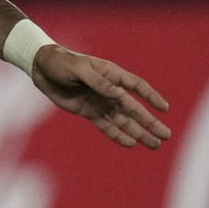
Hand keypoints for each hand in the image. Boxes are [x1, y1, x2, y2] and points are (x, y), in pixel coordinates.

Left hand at [30, 45, 171, 149]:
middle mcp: (109, 90)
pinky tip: (131, 144)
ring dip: (139, 132)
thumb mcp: (79, 69)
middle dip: (150, 122)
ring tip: (155, 145)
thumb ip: (98, 82)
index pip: (137, 86)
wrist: (42, 68)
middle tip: (166, 136)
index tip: (165, 109)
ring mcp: (100, 102)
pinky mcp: (89, 112)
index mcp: (111, 74)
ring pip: (124, 121)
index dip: (151, 97)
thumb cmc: (62, 62)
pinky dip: (118, 135)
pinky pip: (106, 126)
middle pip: (134, 108)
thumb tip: (119, 95)